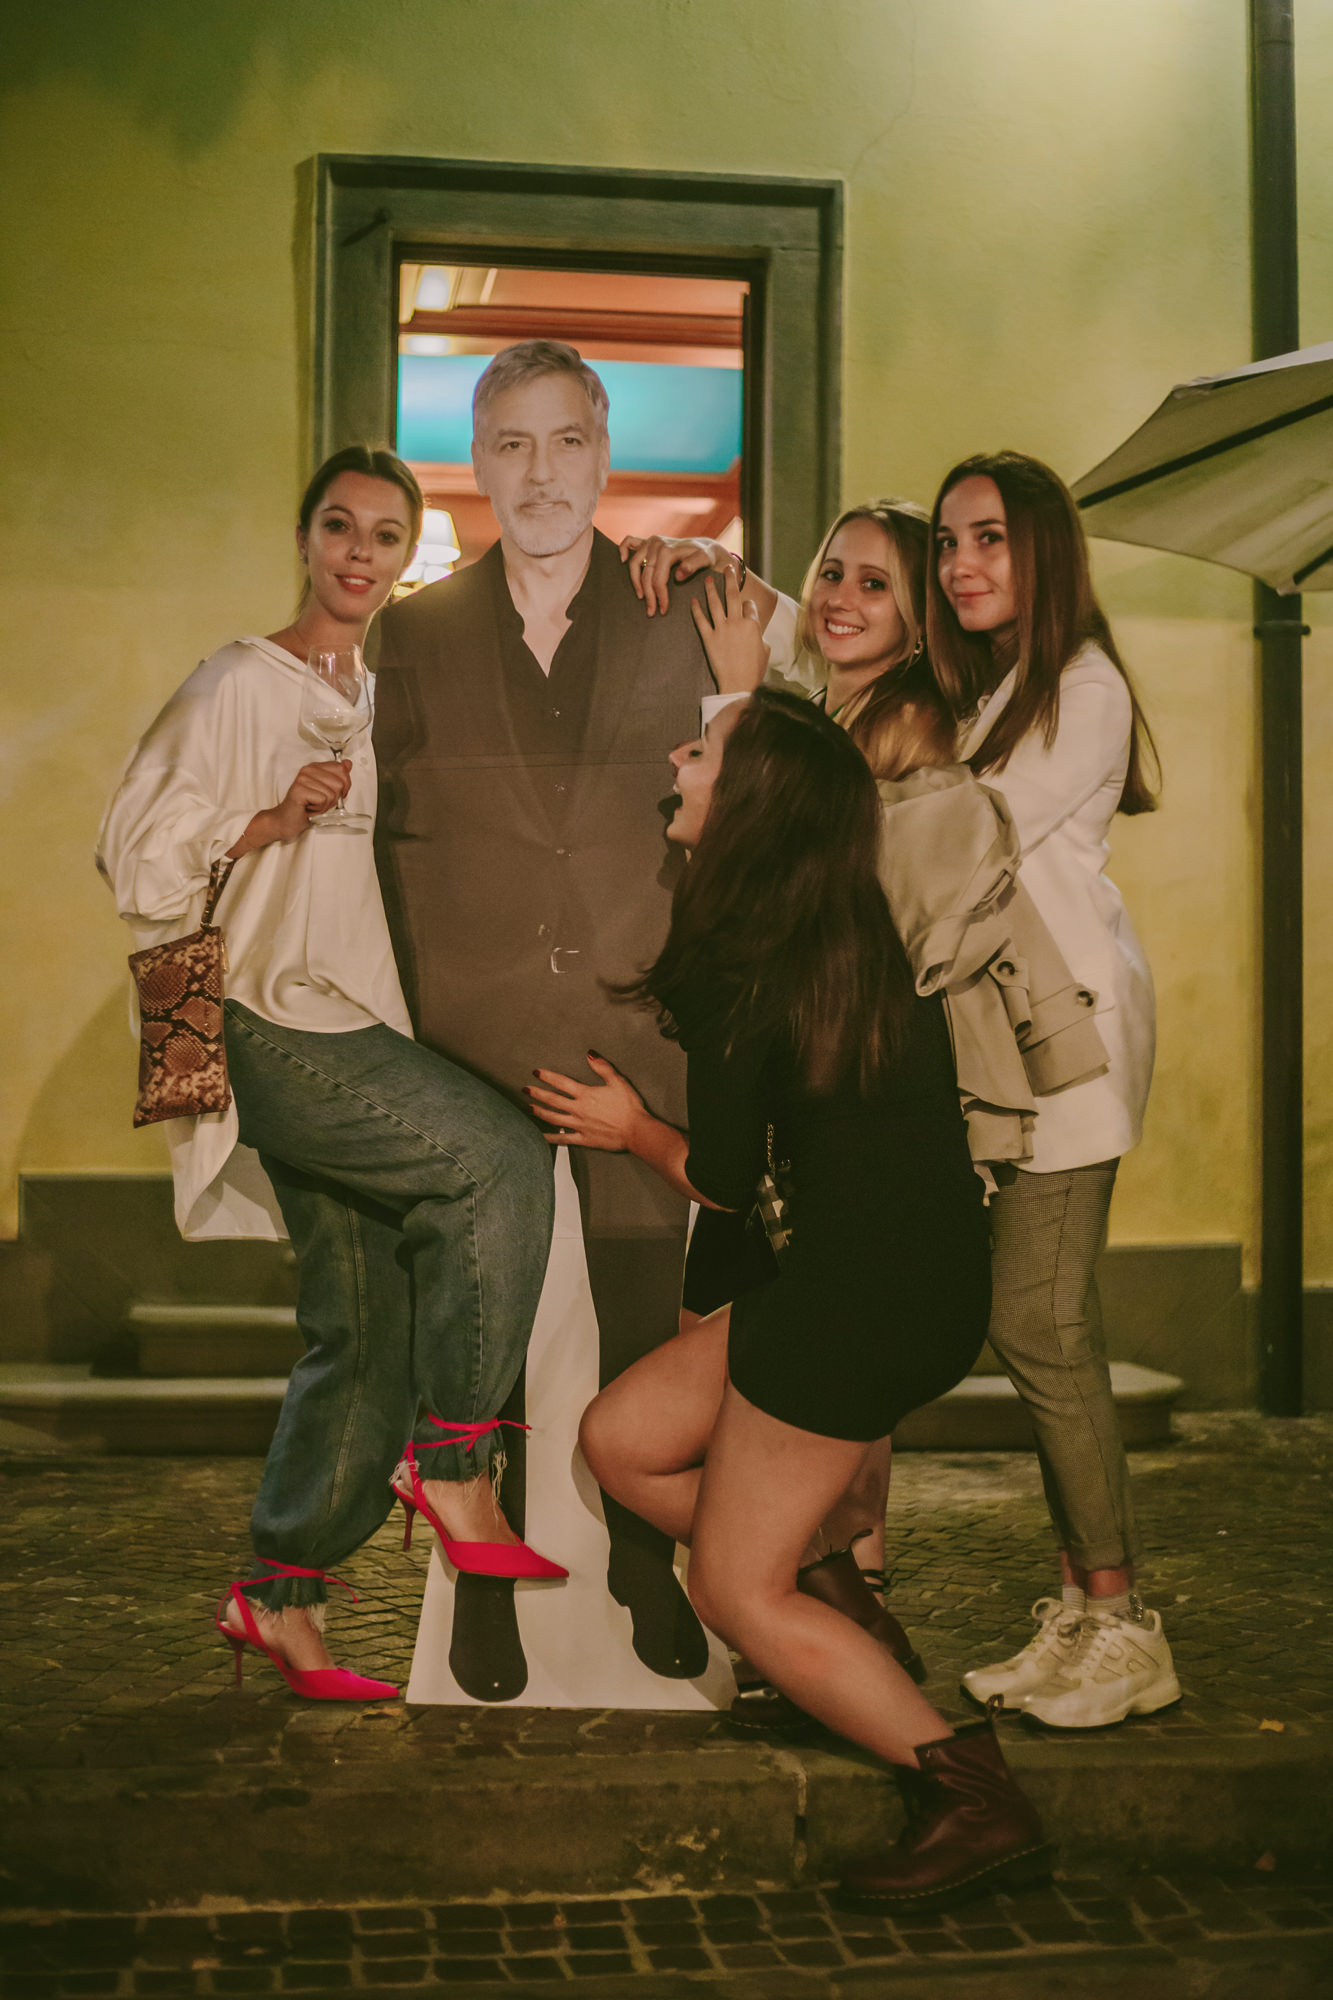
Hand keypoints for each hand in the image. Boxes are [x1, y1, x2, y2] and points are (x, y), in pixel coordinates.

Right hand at [270, 760, 351, 838]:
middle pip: (339, 783)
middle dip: (334, 798)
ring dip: (325, 805)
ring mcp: (303, 779)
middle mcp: (308, 770)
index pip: (341, 769)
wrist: (287, 820)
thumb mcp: (327, 791)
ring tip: (313, 805)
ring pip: (332, 793)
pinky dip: (319, 809)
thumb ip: (338, 777)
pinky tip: (309, 808)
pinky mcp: (300, 790)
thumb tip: (348, 764)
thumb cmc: (306, 807)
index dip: (344, 785)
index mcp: (315, 767)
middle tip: (320, 802)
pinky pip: (323, 800)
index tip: (332, 793)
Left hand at [526, 1054, 649, 1151]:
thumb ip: (602, 1067)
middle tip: (525, 1089)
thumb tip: (590, 1055)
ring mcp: (579, 1125)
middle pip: (553, 1100)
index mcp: (586, 1094)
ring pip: (554, 1118)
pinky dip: (550, 1138)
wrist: (636, 1131)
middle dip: (537, 1094)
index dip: (547, 1076)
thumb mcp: (618, 1081)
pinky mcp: (584, 1139)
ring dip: (540, 1112)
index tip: (536, 1073)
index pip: (562, 1082)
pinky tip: (540, 1136)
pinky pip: (563, 1139)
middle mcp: (579, 1110)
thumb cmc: (629, 1107)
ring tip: (529, 1108)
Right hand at [620, 534, 735, 615]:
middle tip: (652, 611)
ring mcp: (651, 542)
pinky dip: (623, 549)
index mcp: (668, 550)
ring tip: (641, 597)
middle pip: (645, 574)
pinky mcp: (648, 541)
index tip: (663, 610)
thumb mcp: (705, 560)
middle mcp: (657, 544)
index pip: (658, 578)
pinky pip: (629, 541)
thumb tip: (678, 575)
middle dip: (648, 595)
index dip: (659, 596)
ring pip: (634, 564)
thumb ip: (693, 565)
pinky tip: (622, 561)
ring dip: (635, 581)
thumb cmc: (706, 556)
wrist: (706, 547)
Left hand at [690, 571, 766, 693]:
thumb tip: (756, 632)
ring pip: (715, 604)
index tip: (745, 605)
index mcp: (753, 625)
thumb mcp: (765, 651)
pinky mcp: (709, 639)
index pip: (749, 605)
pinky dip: (696, 610)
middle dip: (730, 579)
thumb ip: (760, 636)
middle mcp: (737, 623)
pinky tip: (692, 601)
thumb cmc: (754, 671)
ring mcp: (722, 630)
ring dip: (711, 589)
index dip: (747, 604)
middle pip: (733, 595)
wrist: (738, 685)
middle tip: (727, 567)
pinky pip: (701, 621)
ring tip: (708, 579)